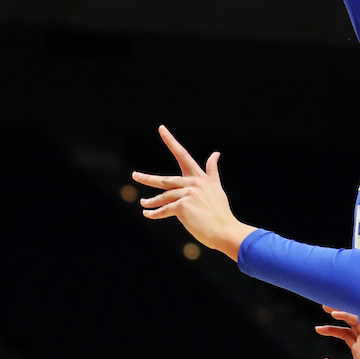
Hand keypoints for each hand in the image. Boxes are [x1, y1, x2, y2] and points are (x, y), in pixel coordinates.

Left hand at [133, 126, 255, 260]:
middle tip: (134, 175)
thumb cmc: (220, 212)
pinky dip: (155, 213)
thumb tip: (216, 153)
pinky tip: (148, 214)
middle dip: (148, 178)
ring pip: (163, 197)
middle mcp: (193, 183)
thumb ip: (212, 170)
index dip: (171, 141)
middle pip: (165, 180)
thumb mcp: (216, 188)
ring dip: (151, 201)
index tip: (161, 128)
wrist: (225, 230)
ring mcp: (187, 194)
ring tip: (143, 203)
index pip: (183, 155)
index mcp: (200, 177)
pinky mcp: (182, 206)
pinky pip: (165, 210)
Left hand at [316, 306, 359, 358]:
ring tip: (327, 306)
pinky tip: (336, 314)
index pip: (344, 334)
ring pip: (354, 319)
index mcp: (359, 350)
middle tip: (324, 305)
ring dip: (341, 311)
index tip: (318, 329)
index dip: (331, 329)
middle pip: (349, 323)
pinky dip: (348, 316)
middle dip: (337, 313)